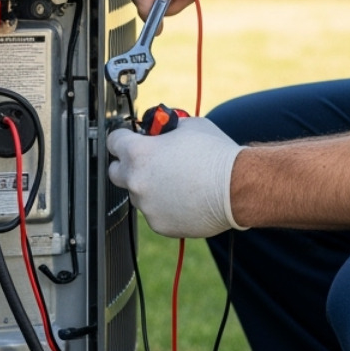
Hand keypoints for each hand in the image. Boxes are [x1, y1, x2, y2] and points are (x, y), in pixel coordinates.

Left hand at [107, 117, 246, 238]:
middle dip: (128, 165)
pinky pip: (155, 213)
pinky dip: (164, 206)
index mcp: (139, 153)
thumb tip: (161, 132)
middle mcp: (137, 181)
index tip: (128, 139)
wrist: (236, 186)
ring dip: (149, 187)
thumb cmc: (215, 155)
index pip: (113, 141)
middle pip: (115, 172)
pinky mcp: (160, 224)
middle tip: (148, 161)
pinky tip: (184, 197)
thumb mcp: (188, 126)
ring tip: (177, 181)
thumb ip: (166, 130)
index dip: (122, 138)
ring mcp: (147, 205)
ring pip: (138, 195)